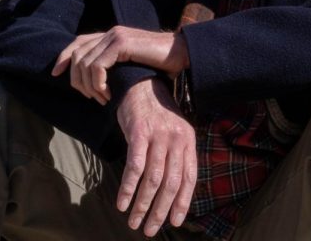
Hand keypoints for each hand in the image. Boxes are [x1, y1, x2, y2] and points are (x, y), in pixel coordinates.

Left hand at [53, 27, 189, 103]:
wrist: (183, 54)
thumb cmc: (162, 64)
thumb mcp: (133, 64)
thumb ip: (116, 66)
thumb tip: (99, 81)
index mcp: (112, 35)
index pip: (78, 42)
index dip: (64, 57)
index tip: (56, 74)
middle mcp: (111, 32)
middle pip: (77, 55)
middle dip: (77, 80)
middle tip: (92, 98)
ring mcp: (116, 36)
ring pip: (84, 63)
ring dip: (89, 86)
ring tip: (103, 99)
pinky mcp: (122, 44)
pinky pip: (97, 66)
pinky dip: (97, 83)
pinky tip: (107, 94)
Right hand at [116, 79, 197, 235]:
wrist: (140, 84)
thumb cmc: (156, 113)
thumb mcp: (174, 132)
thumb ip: (176, 156)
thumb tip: (173, 190)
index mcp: (188, 141)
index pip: (189, 177)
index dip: (182, 202)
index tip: (174, 222)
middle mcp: (176, 139)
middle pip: (170, 183)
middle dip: (160, 210)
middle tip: (150, 230)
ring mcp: (158, 136)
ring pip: (153, 179)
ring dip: (142, 204)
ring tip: (134, 221)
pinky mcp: (139, 133)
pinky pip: (134, 167)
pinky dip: (127, 188)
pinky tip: (121, 202)